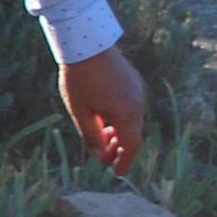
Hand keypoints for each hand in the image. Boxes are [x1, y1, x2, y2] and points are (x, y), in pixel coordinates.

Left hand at [60, 46, 147, 173]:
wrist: (86, 44)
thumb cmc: (79, 79)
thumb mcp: (80, 111)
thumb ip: (91, 136)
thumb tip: (100, 156)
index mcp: (126, 114)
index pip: (131, 146)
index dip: (124, 161)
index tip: (117, 172)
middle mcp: (137, 103)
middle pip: (133, 134)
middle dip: (120, 148)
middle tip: (105, 157)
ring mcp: (138, 91)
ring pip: (132, 120)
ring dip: (120, 132)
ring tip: (104, 137)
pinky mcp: (134, 82)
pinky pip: (131, 106)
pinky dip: (121, 117)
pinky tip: (106, 117)